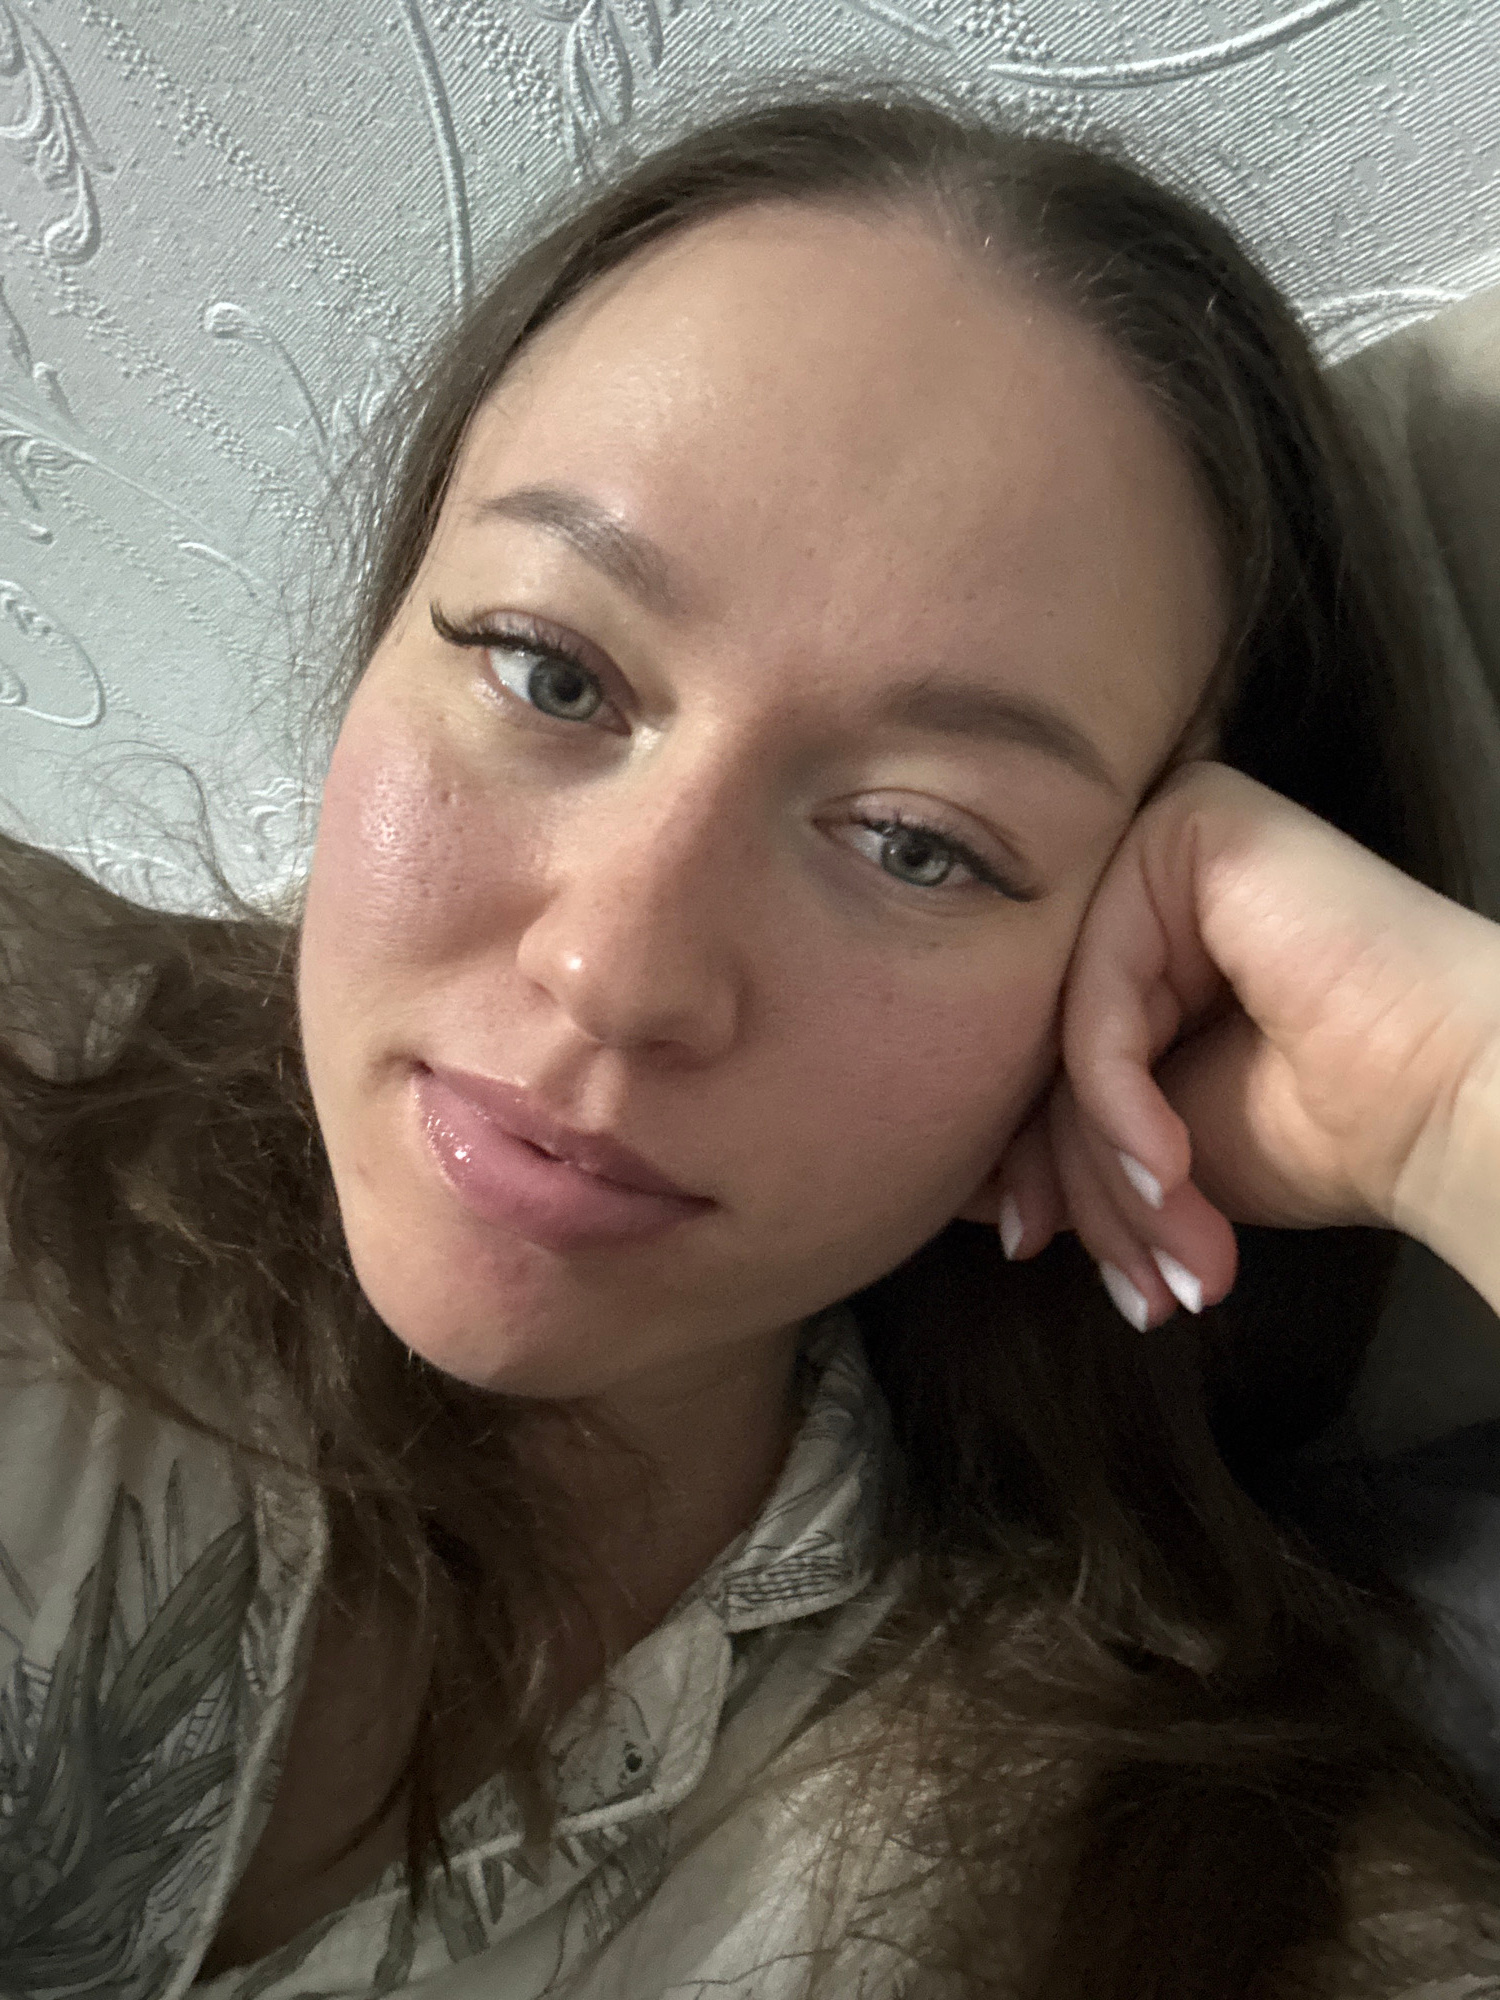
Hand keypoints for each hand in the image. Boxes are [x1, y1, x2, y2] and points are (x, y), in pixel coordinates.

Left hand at [996, 762, 1499, 1328]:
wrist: (1455, 1107)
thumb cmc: (1330, 1129)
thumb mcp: (1156, 1147)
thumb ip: (1066, 1138)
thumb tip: (971, 1195)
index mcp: (1134, 935)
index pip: (1037, 1047)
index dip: (1034, 1163)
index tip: (1034, 1251)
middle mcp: (1139, 875)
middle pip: (1047, 1040)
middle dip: (1084, 1184)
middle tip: (1135, 1285)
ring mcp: (1163, 840)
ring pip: (1068, 1027)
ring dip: (1117, 1168)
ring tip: (1175, 1255)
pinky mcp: (1194, 825)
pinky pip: (1103, 988)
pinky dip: (1123, 1099)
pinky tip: (1175, 1173)